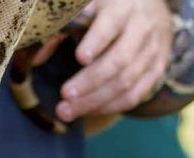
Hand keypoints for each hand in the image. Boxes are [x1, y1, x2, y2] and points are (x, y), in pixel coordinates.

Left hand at [55, 0, 171, 121]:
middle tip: (65, 96)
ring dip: (95, 101)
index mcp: (122, 7)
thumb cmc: (106, 8)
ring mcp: (153, 50)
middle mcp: (143, 27)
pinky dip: (111, 106)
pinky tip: (89, 110)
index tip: (79, 58)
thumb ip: (61, 28)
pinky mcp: (158, 69)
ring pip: (127, 82)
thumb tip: (35, 59)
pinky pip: (136, 94)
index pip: (111, 24)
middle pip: (120, 60)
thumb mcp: (86, 8)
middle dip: (90, 82)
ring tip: (67, 111)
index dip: (97, 42)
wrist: (148, 6)